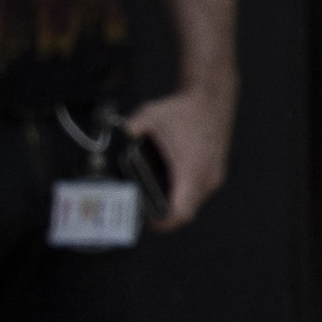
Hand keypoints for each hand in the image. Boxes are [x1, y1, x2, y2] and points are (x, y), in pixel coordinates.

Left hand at [127, 90, 232, 232]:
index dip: (164, 223)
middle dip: (165, 216)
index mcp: (191, 169)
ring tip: (154, 196)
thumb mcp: (149, 116)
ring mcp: (214, 176)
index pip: (182, 212)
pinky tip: (168, 181)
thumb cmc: (184, 109)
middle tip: (143, 210)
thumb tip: (105, 142)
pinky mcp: (216, 172)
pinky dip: (183, 193)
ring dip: (175, 204)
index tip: (147, 222)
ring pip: (193, 204)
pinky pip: (198, 193)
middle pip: (185, 212)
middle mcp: (207, 177)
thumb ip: (127, 131)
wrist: (213, 97)